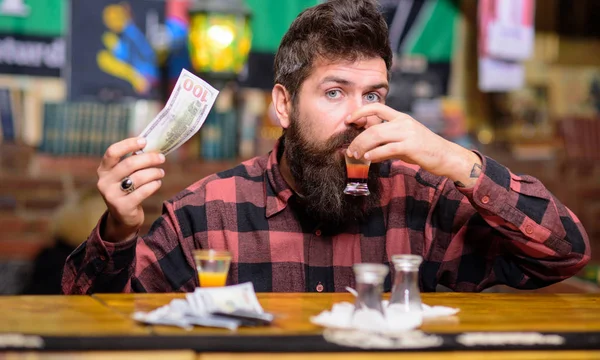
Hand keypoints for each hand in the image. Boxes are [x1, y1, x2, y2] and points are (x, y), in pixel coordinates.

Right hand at [96, 137, 165, 242]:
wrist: (123, 217)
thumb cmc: (127, 190)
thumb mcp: (124, 176)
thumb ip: (133, 161)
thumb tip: (151, 146)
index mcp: (104, 170)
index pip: (112, 152)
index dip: (128, 144)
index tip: (144, 141)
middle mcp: (104, 182)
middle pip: (129, 164)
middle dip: (149, 159)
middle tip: (161, 158)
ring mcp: (112, 195)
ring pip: (138, 178)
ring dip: (154, 173)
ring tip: (161, 172)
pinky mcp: (122, 207)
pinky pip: (142, 192)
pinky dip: (153, 185)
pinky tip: (157, 183)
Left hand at [345, 103, 480, 186]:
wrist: (445, 156)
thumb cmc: (423, 149)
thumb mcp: (403, 140)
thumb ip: (387, 141)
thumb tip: (367, 150)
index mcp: (401, 117)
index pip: (377, 107)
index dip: (360, 111)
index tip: (348, 119)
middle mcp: (403, 122)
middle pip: (373, 126)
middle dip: (358, 139)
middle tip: (350, 150)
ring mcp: (408, 133)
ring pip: (377, 136)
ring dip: (362, 146)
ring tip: (355, 155)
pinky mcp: (411, 146)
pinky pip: (387, 149)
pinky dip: (375, 154)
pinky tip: (368, 159)